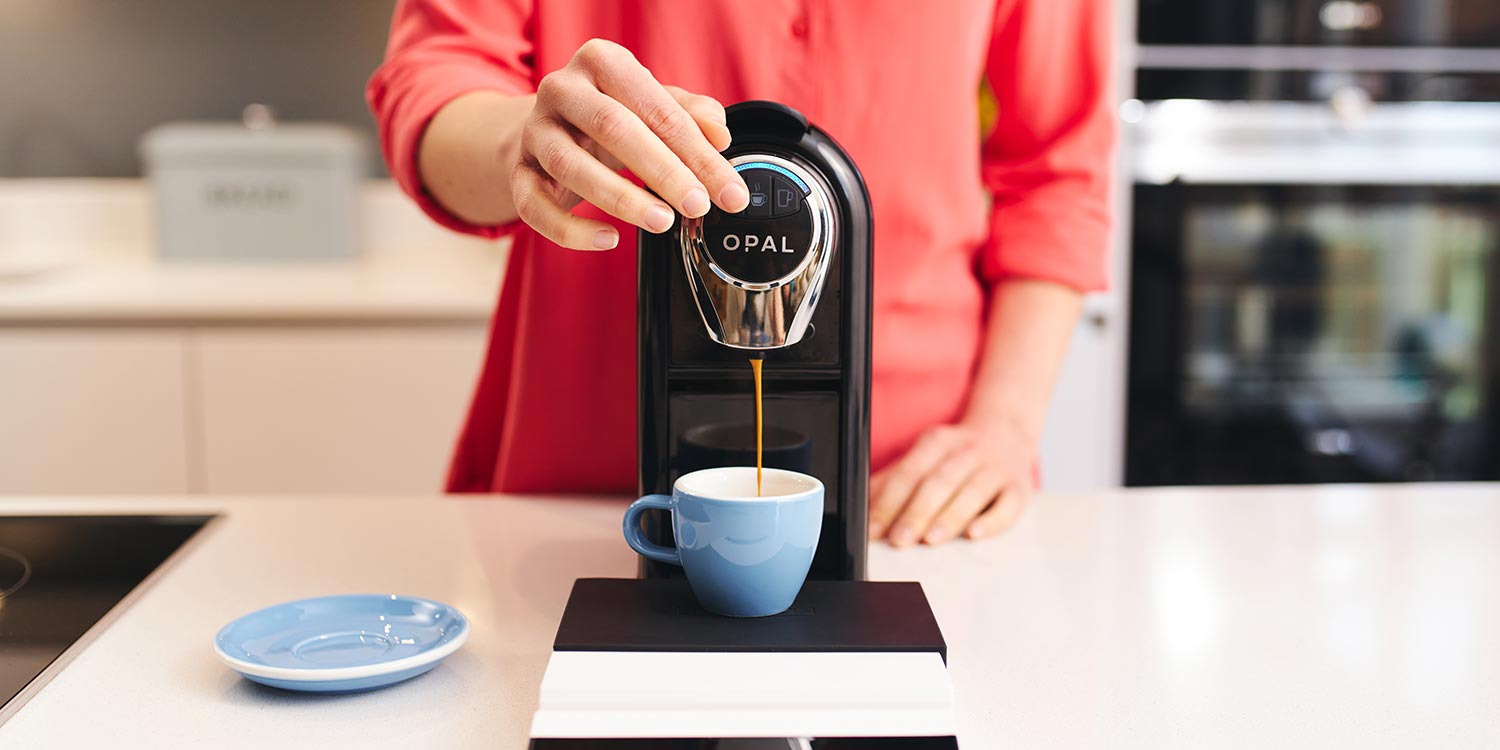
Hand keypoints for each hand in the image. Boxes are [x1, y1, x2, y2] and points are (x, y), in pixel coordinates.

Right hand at [511, 38, 749, 249]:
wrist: (549, 129)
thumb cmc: (611, 116)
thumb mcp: (652, 104)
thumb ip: (689, 114)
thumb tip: (720, 135)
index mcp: (601, 61)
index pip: (657, 108)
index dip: (698, 153)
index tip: (728, 191)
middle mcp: (562, 89)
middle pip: (614, 128)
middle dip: (663, 172)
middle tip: (697, 205)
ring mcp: (534, 131)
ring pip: (572, 167)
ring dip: (621, 199)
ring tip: (662, 222)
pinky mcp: (517, 172)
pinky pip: (535, 206)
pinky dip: (571, 230)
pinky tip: (608, 240)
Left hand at [868, 418, 1035, 546]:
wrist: (1007, 431)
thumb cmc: (957, 453)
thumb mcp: (924, 456)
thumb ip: (893, 480)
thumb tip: (862, 506)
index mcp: (937, 442)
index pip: (909, 473)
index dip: (889, 502)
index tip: (875, 529)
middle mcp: (967, 452)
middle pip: (938, 482)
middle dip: (916, 513)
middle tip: (899, 540)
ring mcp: (995, 468)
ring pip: (972, 491)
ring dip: (950, 516)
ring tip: (931, 540)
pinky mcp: (1019, 487)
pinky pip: (1007, 504)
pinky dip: (992, 520)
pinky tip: (975, 534)